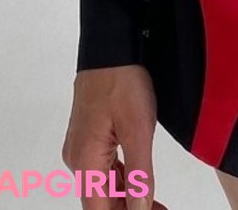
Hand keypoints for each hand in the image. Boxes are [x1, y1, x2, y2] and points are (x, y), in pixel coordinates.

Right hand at [61, 64, 166, 208]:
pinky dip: (122, 178)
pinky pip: (103, 167)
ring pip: (103, 185)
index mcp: (85, 162)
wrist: (111, 44)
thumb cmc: (122, 81)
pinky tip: (140, 181)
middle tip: (159, 209)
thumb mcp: (138, 129)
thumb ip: (140, 174)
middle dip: (128, 209)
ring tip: (155, 203)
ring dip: (127, 197)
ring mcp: (81, 146)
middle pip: (100, 201)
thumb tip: (139, 209)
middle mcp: (77, 158)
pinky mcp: (89, 134)